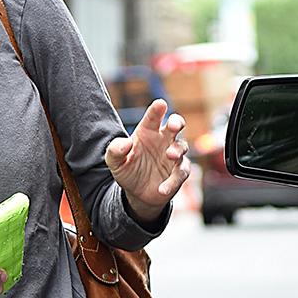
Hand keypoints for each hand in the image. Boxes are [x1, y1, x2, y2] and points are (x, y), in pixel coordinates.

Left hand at [105, 99, 189, 223]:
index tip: (160, 104)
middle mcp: (163, 140)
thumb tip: (126, 143)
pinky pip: (181, 173)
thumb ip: (115, 150)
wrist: (137, 193)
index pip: (153, 117)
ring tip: (170, 155)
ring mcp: (173, 155)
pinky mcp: (179, 172)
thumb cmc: (128, 170)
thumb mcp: (115, 162)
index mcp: (147, 131)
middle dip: (177, 122)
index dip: (157, 109)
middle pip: (175, 125)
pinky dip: (173, 181)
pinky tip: (162, 189)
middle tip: (174, 125)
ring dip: (177, 150)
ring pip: (182, 147)